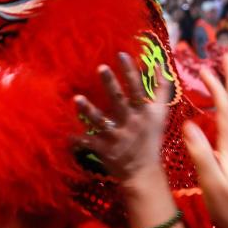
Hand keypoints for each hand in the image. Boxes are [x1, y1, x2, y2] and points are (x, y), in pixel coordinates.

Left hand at [75, 53, 171, 183]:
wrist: (144, 172)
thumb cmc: (150, 137)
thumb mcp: (160, 114)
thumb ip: (161, 89)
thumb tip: (161, 64)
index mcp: (144, 113)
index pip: (138, 88)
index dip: (130, 71)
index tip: (121, 54)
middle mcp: (131, 123)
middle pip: (120, 101)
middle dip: (111, 85)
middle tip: (101, 67)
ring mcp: (117, 137)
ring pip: (101, 122)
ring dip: (89, 110)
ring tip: (77, 98)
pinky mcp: (105, 150)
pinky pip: (89, 143)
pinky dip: (77, 140)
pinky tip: (66, 133)